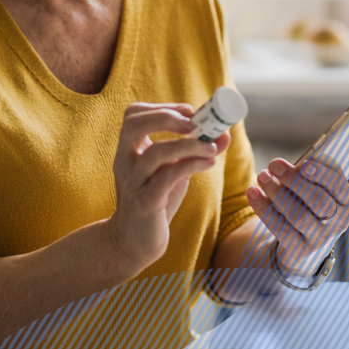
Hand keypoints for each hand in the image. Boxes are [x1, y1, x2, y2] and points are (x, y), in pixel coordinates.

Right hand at [109, 102, 230, 269]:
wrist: (132, 241)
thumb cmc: (153, 200)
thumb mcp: (172, 171)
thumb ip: (194, 152)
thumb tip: (224, 134)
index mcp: (128, 149)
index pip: (134, 114)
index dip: (161, 107)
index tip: (189, 111)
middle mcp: (125, 161)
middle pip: (134, 124)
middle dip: (166, 117)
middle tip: (194, 123)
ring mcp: (133, 182)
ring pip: (155, 153)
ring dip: (188, 145)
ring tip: (211, 147)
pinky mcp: (145, 203)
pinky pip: (166, 178)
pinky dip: (191, 165)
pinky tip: (209, 163)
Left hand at [245, 145, 348, 276]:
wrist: (307, 246)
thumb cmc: (322, 205)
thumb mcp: (336, 188)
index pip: (341, 188)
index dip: (323, 176)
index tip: (305, 163)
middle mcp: (338, 223)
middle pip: (317, 202)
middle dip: (294, 181)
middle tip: (274, 164)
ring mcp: (318, 239)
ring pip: (297, 215)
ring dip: (277, 193)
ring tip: (262, 176)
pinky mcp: (297, 249)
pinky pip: (279, 228)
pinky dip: (264, 209)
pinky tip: (253, 193)